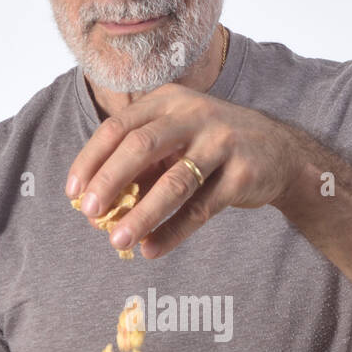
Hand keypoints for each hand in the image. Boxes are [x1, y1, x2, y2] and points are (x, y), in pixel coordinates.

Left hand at [64, 84, 301, 257]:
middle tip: (88, 214)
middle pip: (141, 147)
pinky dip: (174, 231)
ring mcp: (222, 141)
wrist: (279, 153)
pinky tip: (152, 249)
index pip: (118, 128)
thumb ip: (141, 163)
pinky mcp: (243, 173)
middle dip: (109, 182)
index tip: (72, 193)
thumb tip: (96, 201)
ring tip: (118, 241)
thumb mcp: (176, 140)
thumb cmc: (213, 147)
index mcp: (168, 102)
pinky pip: (202, 208)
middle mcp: (194, 114)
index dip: (91, 161)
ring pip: (175, 182)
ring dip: (142, 215)